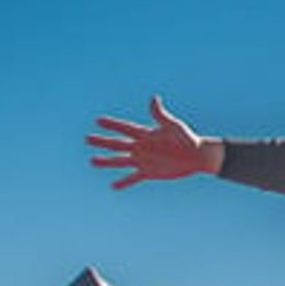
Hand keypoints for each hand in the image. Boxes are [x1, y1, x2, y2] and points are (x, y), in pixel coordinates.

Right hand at [87, 96, 223, 189]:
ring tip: (93, 162)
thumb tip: (154, 99)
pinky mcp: (149, 173)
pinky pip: (133, 178)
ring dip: (107, 162)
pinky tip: (114, 186)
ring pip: (121, 161)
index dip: (112, 125)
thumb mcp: (174, 126)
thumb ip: (161, 115)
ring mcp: (144, 160)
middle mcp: (141, 147)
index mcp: (146, 134)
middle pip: (118, 144)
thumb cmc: (187, 139)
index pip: (125, 128)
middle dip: (103, 142)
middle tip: (88, 139)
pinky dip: (124, 182)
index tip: (98, 120)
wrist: (196, 156)